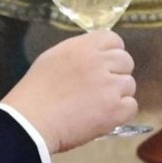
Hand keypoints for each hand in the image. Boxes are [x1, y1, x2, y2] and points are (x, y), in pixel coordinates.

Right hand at [0, 31, 137, 152]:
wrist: (30, 123)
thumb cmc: (34, 93)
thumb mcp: (53, 59)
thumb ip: (78, 54)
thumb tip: (96, 56)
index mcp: (83, 47)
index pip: (114, 40)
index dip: (112, 53)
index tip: (105, 65)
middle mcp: (99, 62)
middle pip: (126, 61)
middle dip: (116, 74)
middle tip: (100, 89)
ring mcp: (110, 86)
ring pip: (129, 85)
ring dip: (118, 95)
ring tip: (96, 105)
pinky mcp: (115, 110)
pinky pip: (131, 106)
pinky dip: (120, 113)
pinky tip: (103, 117)